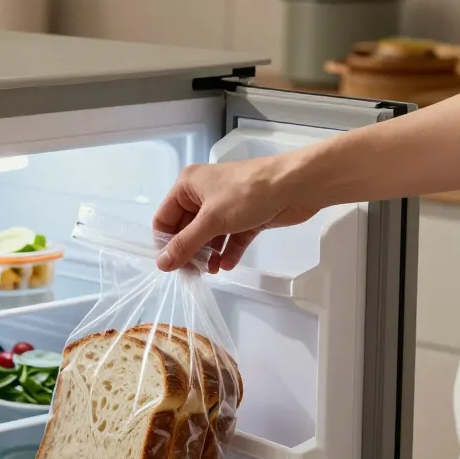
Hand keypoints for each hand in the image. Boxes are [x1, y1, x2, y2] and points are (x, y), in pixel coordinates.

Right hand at [153, 155, 318, 271]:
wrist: (297, 185)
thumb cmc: (248, 194)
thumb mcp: (211, 220)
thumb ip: (185, 244)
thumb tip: (162, 264)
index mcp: (187, 186)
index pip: (164, 219)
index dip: (165, 243)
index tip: (171, 266)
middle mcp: (202, 194)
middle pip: (186, 230)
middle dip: (189, 251)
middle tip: (193, 273)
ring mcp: (225, 206)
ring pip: (208, 236)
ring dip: (208, 254)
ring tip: (211, 271)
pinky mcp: (245, 216)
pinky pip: (229, 238)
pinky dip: (227, 252)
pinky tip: (227, 265)